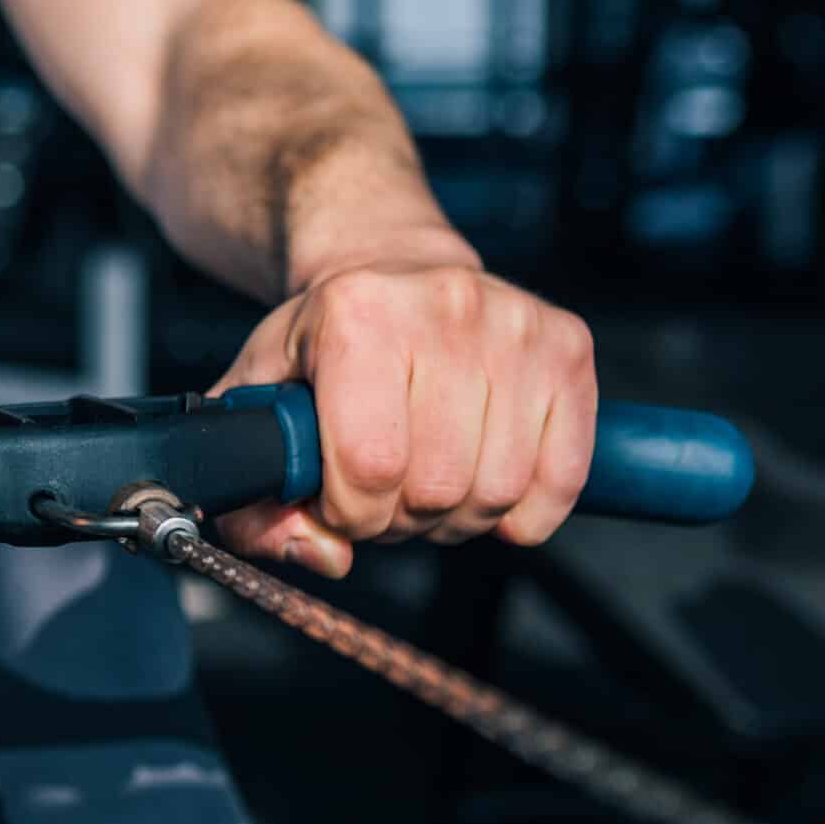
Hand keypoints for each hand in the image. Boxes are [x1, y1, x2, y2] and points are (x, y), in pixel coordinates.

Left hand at [209, 262, 598, 577]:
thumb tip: (321, 554)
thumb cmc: (323, 343)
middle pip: (436, 485)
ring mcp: (516, 324)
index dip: (350, 513)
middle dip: (400, 519)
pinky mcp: (568, 346)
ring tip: (426, 485)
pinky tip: (485, 489)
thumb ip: (256, 492)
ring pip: (498, 490)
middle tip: (383, 495)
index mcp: (355, 314)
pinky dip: (523, 512)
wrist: (391, 269)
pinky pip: (561, 476)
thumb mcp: (258, 401)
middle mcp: (444, 307)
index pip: (369, 465)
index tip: (339, 503)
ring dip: (456, 518)